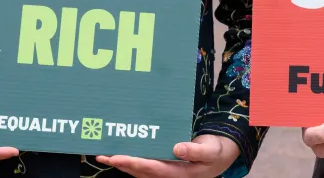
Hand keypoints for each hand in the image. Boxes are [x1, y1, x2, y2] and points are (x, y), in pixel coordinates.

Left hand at [95, 134, 238, 176]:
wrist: (221, 156)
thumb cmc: (216, 152)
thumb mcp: (210, 151)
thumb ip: (195, 151)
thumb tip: (177, 149)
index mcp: (180, 173)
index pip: (152, 168)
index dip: (133, 163)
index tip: (118, 157)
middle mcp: (170, 175)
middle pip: (140, 171)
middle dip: (121, 163)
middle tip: (102, 155)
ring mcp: (167, 172)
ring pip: (140, 171)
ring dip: (122, 163)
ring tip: (105, 155)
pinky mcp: (165, 168)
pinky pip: (145, 166)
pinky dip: (132, 162)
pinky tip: (122, 155)